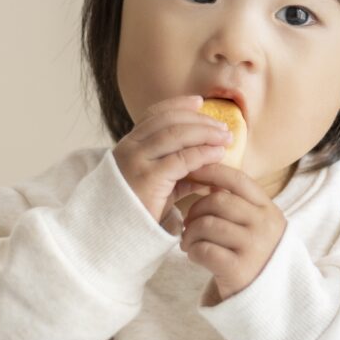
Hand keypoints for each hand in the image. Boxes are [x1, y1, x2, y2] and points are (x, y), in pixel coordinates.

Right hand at [112, 95, 234, 224]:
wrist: (113, 237)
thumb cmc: (137, 212)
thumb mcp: (159, 186)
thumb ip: (179, 173)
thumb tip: (208, 166)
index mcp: (129, 146)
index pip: (154, 115)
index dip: (178, 104)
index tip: (200, 102)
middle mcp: (130, 149)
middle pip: (169, 121)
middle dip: (199, 120)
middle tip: (223, 126)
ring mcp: (136, 162)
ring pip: (176, 135)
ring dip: (205, 133)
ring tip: (226, 137)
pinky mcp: (148, 179)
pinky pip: (181, 159)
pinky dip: (203, 153)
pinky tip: (218, 155)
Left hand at [180, 163, 287, 300]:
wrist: (270, 298)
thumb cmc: (256, 255)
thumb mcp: (258, 225)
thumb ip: (240, 203)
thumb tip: (210, 177)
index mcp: (269, 209)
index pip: (239, 180)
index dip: (213, 171)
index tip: (193, 171)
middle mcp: (264, 225)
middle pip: (218, 201)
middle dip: (196, 209)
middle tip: (189, 223)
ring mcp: (253, 247)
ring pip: (207, 225)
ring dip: (190, 233)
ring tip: (189, 242)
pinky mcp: (238, 270)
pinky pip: (204, 250)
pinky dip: (192, 251)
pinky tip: (194, 256)